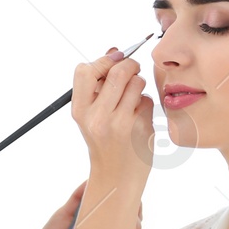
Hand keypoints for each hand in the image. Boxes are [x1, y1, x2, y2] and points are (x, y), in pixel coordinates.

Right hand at [71, 48, 153, 193]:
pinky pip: (148, 101)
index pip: (86, 70)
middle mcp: (99, 118)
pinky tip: (138, 118)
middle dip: (129, 65)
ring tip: (133, 99)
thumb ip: (99, 84)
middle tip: (132, 71)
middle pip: (119, 71)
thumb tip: (115, 51)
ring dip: (138, 85)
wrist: (115, 176)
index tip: (111, 65)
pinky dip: (145, 105)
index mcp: (80, 111)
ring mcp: (122, 124)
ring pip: (137, 83)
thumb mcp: (91, 114)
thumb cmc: (104, 140)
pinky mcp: (142, 129)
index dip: (101, 63)